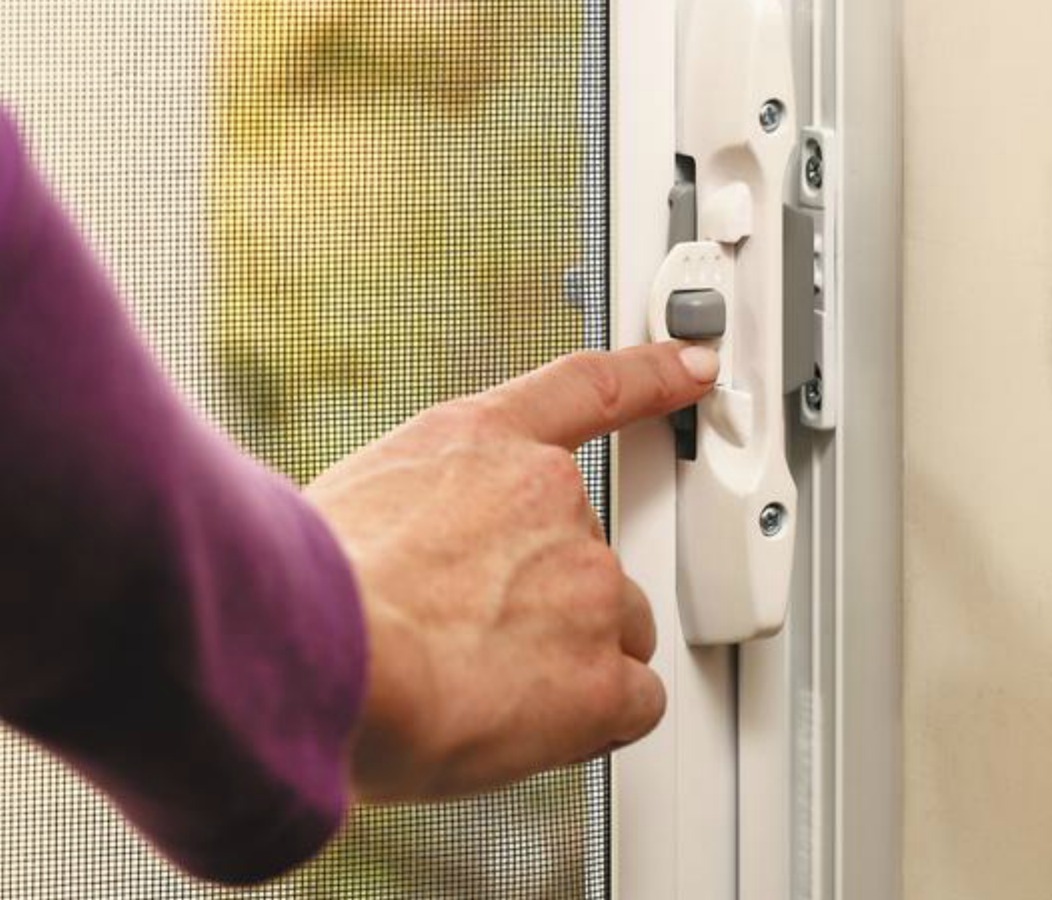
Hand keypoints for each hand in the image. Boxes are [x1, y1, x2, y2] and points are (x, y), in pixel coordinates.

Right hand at [307, 342, 719, 802]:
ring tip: (486, 683)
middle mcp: (552, 499)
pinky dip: (596, 718)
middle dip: (551, 597)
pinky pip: (636, 701)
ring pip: (618, 628)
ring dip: (573, 658)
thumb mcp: (359, 498)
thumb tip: (430, 552)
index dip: (652, 374)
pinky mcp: (601, 674)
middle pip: (592, 553)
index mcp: (483, 443)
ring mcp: (587, 583)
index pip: (589, 390)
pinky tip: (532, 723)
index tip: (696, 364)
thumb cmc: (308, 593)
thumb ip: (428, 504)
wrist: (314, 657)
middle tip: (475, 634)